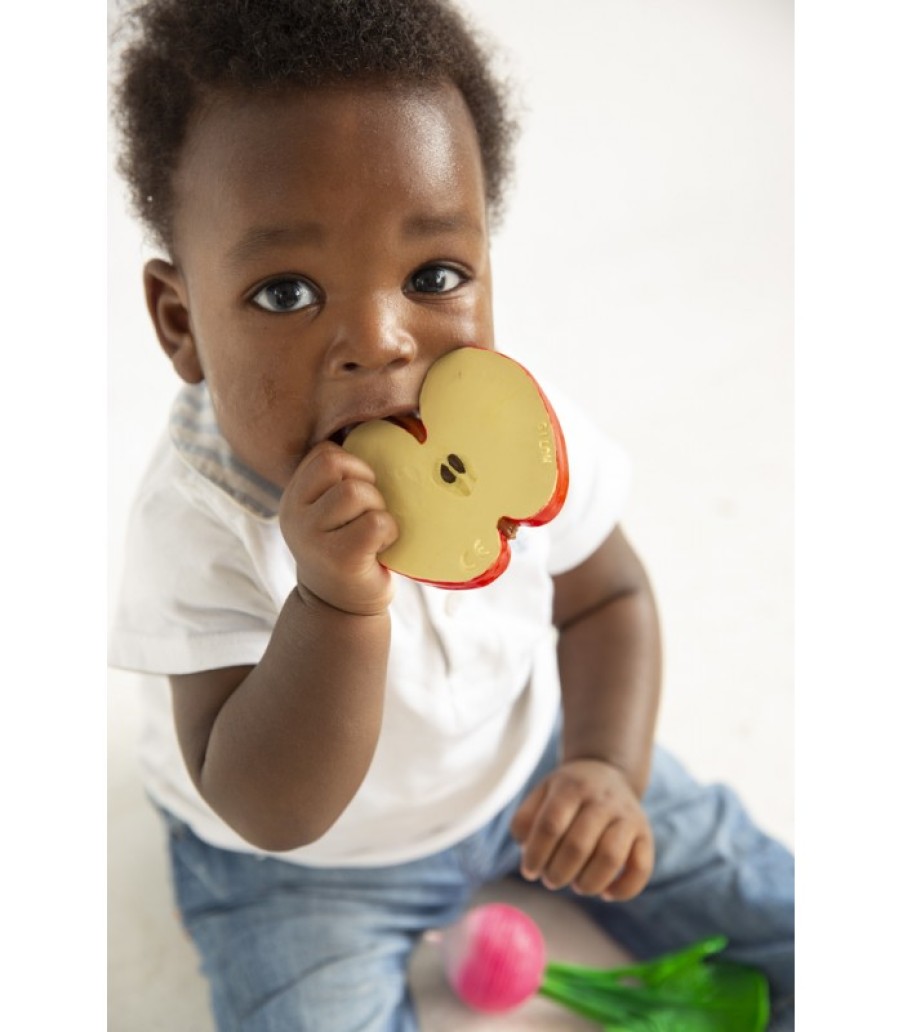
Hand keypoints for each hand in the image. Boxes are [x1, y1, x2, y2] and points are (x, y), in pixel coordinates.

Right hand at [279, 442, 398, 615]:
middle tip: (370, 514)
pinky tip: (382, 547)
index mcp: (294, 497)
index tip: (362, 490)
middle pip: (339, 466)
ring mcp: (311, 537)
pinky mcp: (338, 557)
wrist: (342, 609)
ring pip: (357, 492)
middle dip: (367, 484)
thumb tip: (402, 428)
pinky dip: (389, 531)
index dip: (352, 465)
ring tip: (375, 532)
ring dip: (378, 509)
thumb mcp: (333, 513)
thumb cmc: (350, 549)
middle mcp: (294, 514)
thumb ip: (343, 481)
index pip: (324, 454)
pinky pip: (375, 523)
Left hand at [510, 758, 653, 900]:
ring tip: (576, 885)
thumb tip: (526, 851)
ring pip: (610, 858)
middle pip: (578, 845)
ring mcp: (627, 816)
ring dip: (588, 883)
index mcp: (571, 787)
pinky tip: (606, 893)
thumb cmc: (568, 792)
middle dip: (558, 873)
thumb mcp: (542, 791)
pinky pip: (641, 869)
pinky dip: (624, 890)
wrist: (607, 771)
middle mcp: (602, 799)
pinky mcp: (645, 834)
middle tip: (550, 880)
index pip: (550, 825)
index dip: (536, 854)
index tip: (529, 871)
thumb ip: (525, 819)